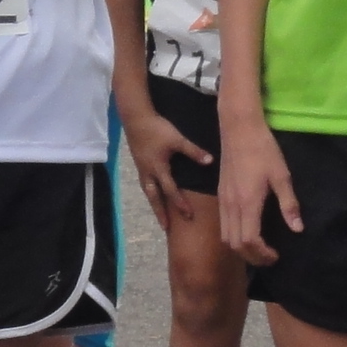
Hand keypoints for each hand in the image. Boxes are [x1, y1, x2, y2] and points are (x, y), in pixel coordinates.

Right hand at [124, 104, 212, 228]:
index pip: (171, 191)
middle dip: (160, 213)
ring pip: (147, 192)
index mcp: (159, 168)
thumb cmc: (157, 129)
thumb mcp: (177, 139)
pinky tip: (153, 194)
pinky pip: (145, 184)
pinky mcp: (139, 163)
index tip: (188, 216)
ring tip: (158, 215)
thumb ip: (193, 151)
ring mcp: (141, 169)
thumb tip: (210, 162)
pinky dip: (150, 193)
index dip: (180, 203)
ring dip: (154, 204)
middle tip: (165, 228)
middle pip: (154, 198)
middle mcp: (148, 173)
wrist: (136, 118)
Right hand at [217, 119, 296, 263]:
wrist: (239, 129)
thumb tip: (298, 229)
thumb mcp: (282, 175)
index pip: (250, 241)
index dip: (262, 254)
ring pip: (225, 237)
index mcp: (247, 202)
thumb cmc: (263, 149)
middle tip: (269, 257)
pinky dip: (234, 236)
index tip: (276, 255)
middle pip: (235, 244)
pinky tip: (248, 231)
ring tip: (259, 248)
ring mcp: (223, 200)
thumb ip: (289, 204)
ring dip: (241, 249)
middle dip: (252, 257)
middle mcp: (231, 205)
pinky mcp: (221, 195)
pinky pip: (223, 225)